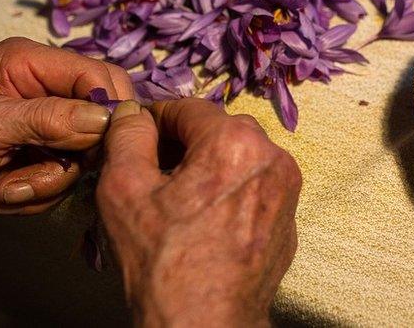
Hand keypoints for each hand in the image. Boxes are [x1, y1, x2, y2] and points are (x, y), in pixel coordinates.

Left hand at [0, 37, 133, 225]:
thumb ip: (46, 119)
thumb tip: (103, 119)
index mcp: (33, 63)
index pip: (98, 75)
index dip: (107, 109)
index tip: (96, 145)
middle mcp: (49, 88)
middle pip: (103, 115)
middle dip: (79, 153)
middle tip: (49, 170)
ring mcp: (51, 124)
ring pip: (89, 154)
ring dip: (53, 179)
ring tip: (12, 185)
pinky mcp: (49, 154)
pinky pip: (71, 177)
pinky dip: (43, 192)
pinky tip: (9, 189)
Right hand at [97, 100, 301, 327]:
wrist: (204, 325)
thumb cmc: (165, 264)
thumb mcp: (125, 189)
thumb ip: (128, 137)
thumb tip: (133, 114)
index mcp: (236, 143)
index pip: (189, 107)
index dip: (155, 116)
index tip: (136, 129)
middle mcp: (273, 159)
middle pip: (219, 131)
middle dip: (183, 142)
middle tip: (150, 166)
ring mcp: (286, 193)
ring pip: (239, 159)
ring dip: (208, 167)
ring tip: (175, 197)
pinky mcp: (288, 223)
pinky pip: (255, 190)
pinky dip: (229, 193)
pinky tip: (202, 220)